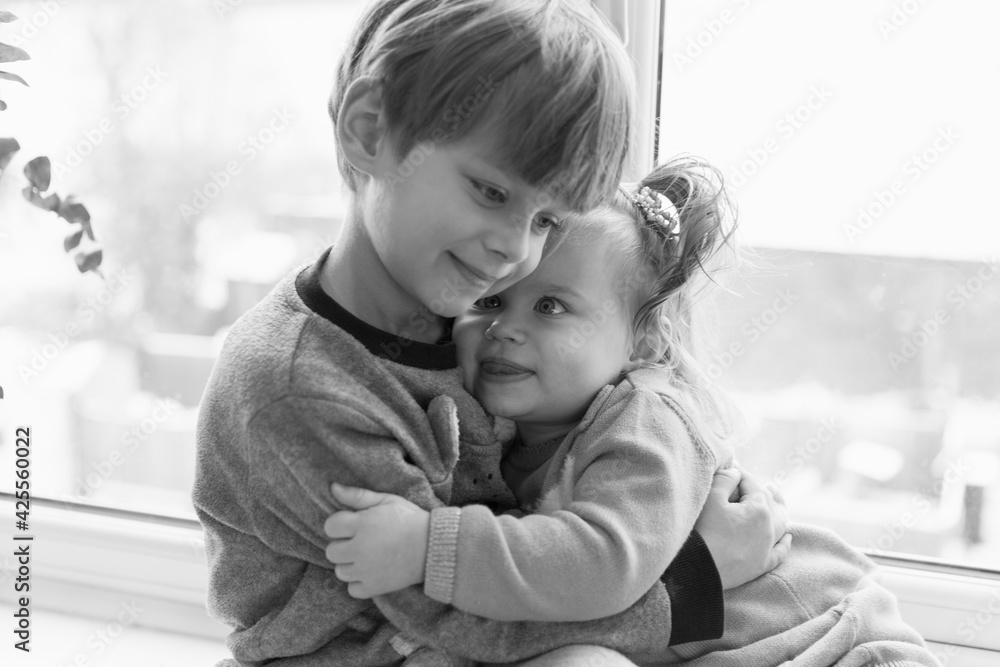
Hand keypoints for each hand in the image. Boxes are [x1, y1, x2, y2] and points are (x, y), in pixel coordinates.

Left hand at [324, 483, 430, 597]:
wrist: (435, 546)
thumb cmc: (410, 519)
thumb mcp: (387, 501)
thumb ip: (358, 495)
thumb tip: (333, 488)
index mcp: (363, 524)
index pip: (330, 527)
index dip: (339, 525)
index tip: (352, 525)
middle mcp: (360, 548)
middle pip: (331, 551)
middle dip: (343, 545)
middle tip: (360, 542)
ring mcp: (366, 570)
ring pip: (340, 571)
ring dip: (350, 564)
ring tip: (366, 557)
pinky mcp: (374, 587)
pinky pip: (352, 589)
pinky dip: (359, 582)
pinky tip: (370, 572)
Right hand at [694, 468, 790, 589]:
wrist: (698, 569)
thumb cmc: (703, 531)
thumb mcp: (711, 498)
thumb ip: (726, 479)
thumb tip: (736, 473)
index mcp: (759, 510)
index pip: (752, 484)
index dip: (740, 473)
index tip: (731, 467)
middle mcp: (769, 529)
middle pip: (770, 503)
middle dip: (761, 489)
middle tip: (751, 481)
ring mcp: (767, 548)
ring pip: (782, 526)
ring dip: (779, 511)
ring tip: (776, 501)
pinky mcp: (761, 565)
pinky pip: (780, 552)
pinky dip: (785, 543)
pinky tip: (788, 537)